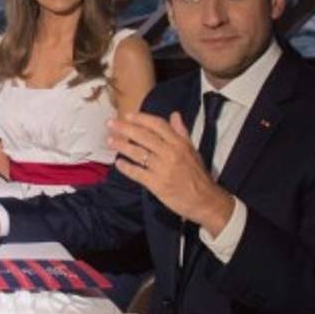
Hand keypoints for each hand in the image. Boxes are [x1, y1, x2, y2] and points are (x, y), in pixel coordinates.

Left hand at [106, 112, 234, 234]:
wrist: (204, 199)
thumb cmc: (197, 175)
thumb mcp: (192, 150)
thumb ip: (181, 132)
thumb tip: (174, 114)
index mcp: (179, 143)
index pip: (158, 125)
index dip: (141, 118)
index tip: (128, 115)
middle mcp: (170, 153)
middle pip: (144, 136)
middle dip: (125, 128)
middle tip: (110, 123)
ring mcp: (162, 168)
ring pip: (138, 153)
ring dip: (122, 146)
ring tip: (110, 140)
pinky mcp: (156, 184)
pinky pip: (137, 173)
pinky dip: (126, 168)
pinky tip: (118, 163)